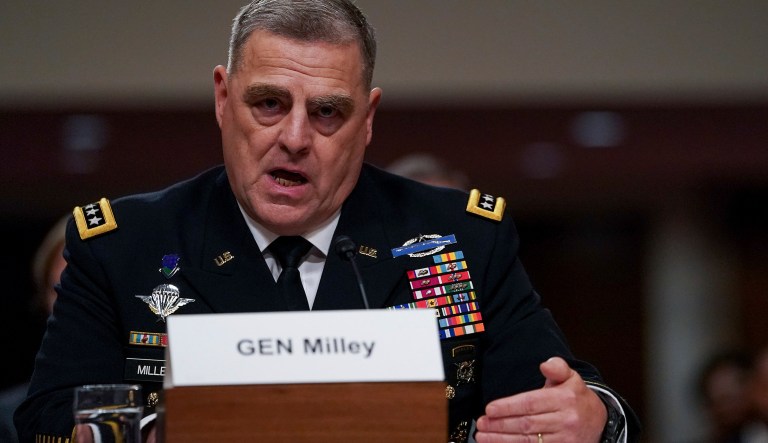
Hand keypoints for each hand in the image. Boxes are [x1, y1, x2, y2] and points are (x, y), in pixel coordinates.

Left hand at [475, 357, 606, 442]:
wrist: (600, 422)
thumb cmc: (576, 398)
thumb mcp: (571, 377)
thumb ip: (557, 368)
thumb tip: (545, 364)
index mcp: (565, 399)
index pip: (531, 403)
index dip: (508, 407)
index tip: (489, 408)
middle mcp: (566, 420)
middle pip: (526, 424)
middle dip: (500, 424)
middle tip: (481, 423)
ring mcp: (565, 440)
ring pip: (528, 441)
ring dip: (502, 440)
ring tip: (483, 436)